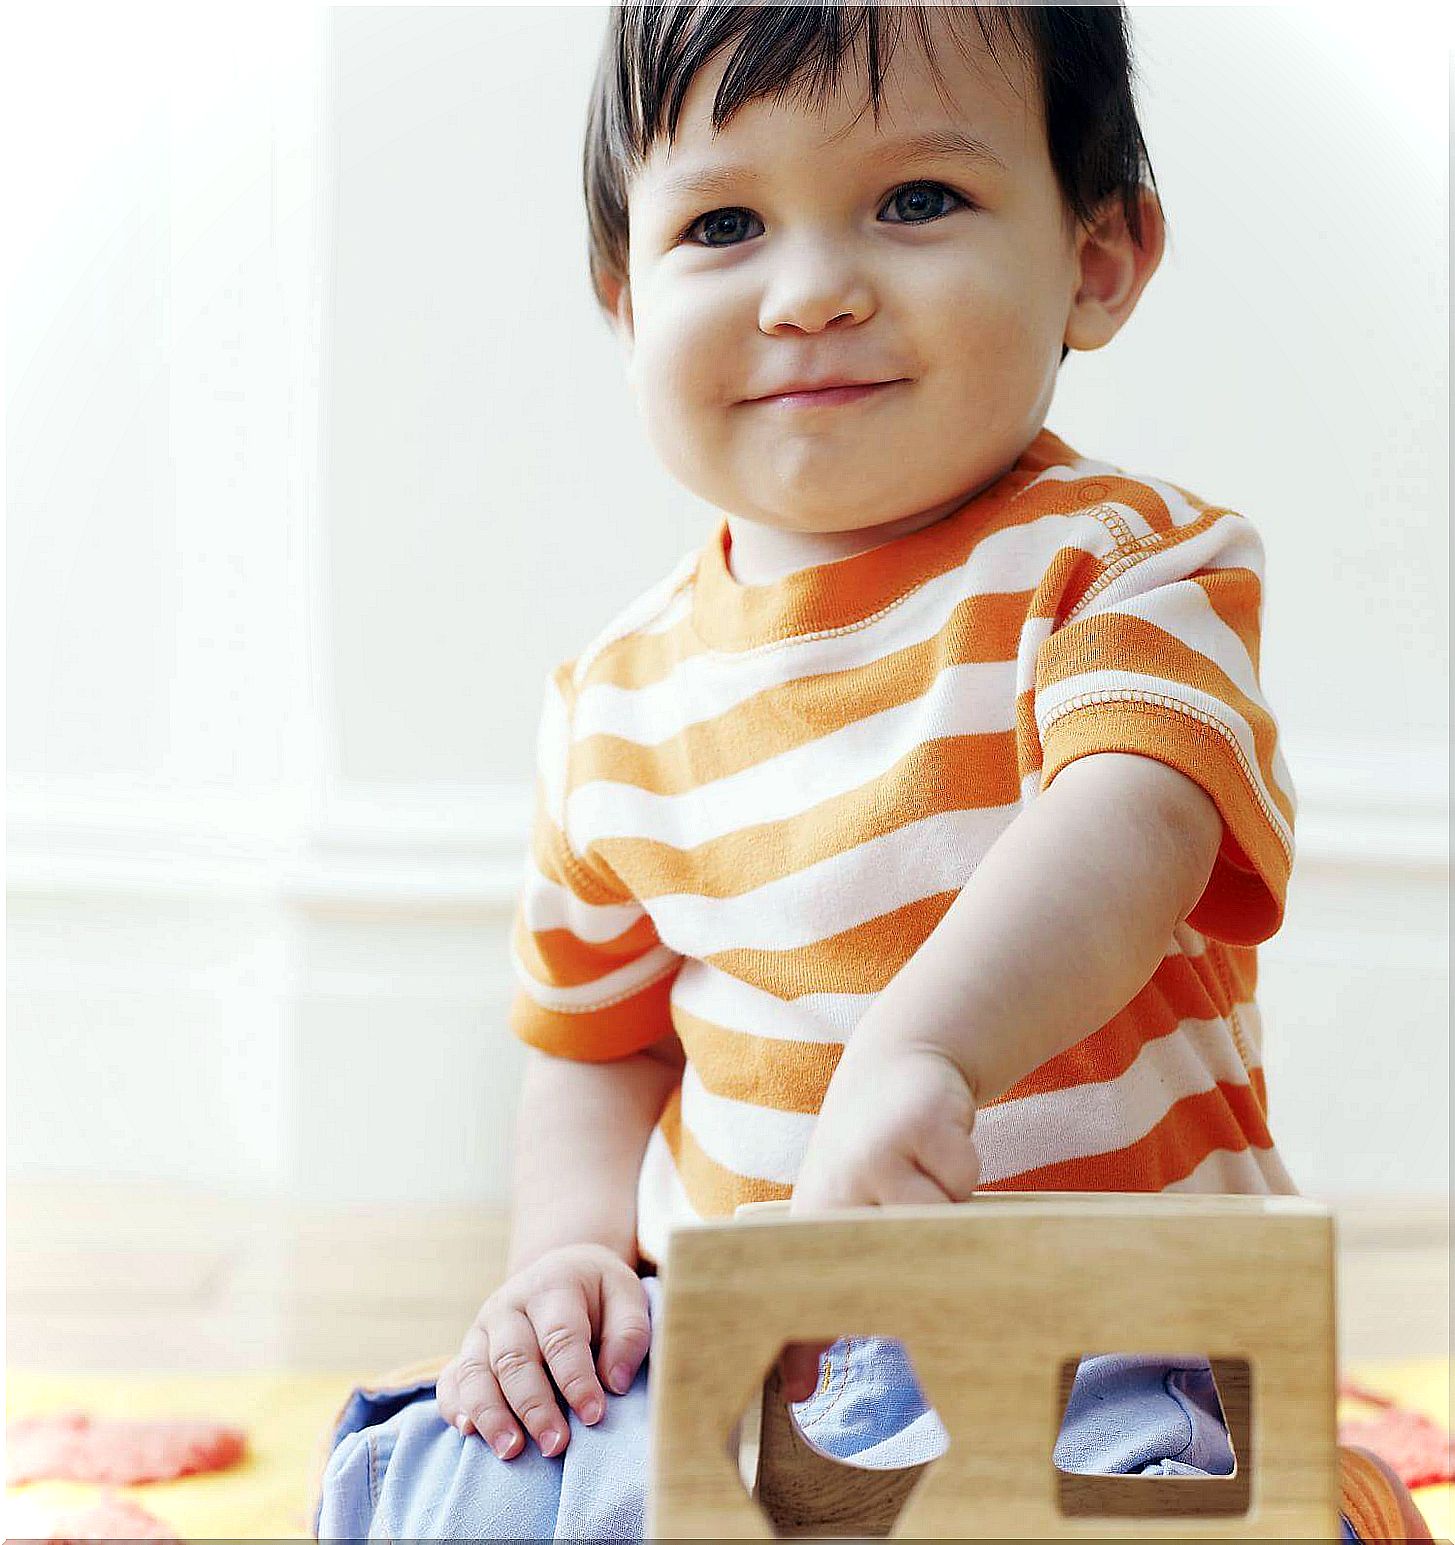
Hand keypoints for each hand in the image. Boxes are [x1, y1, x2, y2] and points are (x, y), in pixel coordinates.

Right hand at [436, 1243, 650, 1459]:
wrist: (561, 1270)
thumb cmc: (599, 1294)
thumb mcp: (627, 1297)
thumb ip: (629, 1335)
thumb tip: (614, 1382)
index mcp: (553, 1287)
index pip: (560, 1336)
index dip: (576, 1379)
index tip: (594, 1415)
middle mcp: (510, 1305)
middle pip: (513, 1358)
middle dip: (533, 1406)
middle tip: (555, 1445)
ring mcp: (483, 1328)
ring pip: (475, 1371)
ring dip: (491, 1414)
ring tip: (511, 1450)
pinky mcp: (467, 1350)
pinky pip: (452, 1379)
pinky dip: (455, 1406)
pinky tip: (469, 1432)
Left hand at [777, 1038, 980, 1400]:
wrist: (898, 1068)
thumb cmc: (870, 1157)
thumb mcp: (835, 1218)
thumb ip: (824, 1301)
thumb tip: (797, 1390)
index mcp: (816, 1216)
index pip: (829, 1288)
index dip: (829, 1331)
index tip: (811, 1388)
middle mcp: (840, 1185)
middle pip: (906, 1258)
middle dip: (925, 1257)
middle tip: (915, 1227)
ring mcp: (878, 1152)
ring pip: (944, 1217)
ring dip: (947, 1204)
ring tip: (920, 1171)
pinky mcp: (921, 1124)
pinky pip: (964, 1178)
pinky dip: (963, 1168)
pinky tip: (938, 1143)